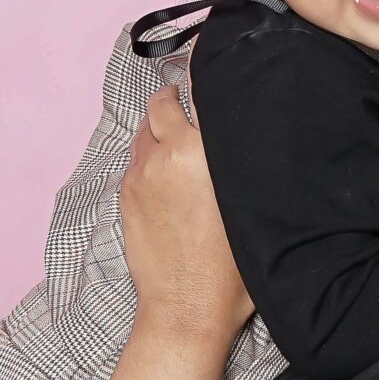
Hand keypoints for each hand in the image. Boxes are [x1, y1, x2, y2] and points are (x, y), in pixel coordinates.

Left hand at [117, 88, 254, 353]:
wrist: (186, 310)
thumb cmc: (232, 268)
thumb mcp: (252, 206)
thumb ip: (244, 162)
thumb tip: (244, 132)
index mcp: (201, 151)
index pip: (200, 93)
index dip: (208, 77)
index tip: (216, 69)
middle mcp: (166, 154)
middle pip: (163, 103)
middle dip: (176, 101)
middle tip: (193, 108)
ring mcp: (140, 175)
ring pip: (144, 131)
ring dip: (160, 130)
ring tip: (180, 143)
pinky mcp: (126, 196)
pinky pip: (136, 160)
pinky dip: (149, 157)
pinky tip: (167, 176)